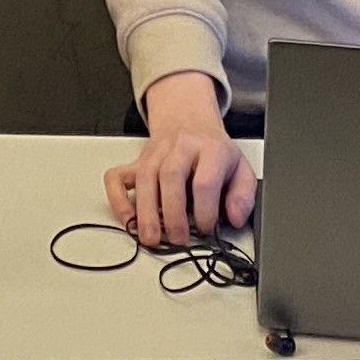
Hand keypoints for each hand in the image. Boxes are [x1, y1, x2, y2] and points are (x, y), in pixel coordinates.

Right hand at [106, 73, 254, 247]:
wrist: (188, 121)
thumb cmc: (213, 152)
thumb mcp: (240, 168)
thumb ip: (243, 195)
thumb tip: (235, 218)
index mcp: (210, 149)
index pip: (205, 181)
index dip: (205, 211)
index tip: (207, 228)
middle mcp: (180, 147)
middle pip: (171, 177)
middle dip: (172, 214)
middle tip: (178, 239)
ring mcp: (154, 153)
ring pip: (144, 178)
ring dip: (146, 212)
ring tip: (151, 238)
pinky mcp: (136, 161)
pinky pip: (117, 176)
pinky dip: (118, 199)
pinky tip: (128, 218)